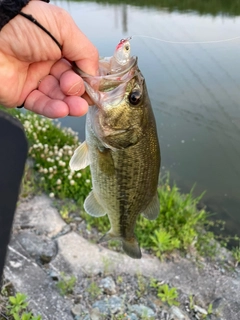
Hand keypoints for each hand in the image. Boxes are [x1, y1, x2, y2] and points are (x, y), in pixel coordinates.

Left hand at [0, 0, 97, 117]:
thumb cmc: (25, 24)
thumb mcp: (63, 28)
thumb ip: (85, 51)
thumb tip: (94, 76)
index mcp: (60, 46)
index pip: (80, 67)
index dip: (88, 78)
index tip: (94, 86)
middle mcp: (49, 63)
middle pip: (71, 84)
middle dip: (78, 91)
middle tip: (74, 89)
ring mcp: (36, 80)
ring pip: (59, 98)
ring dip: (70, 104)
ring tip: (77, 107)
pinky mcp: (23, 95)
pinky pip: (41, 106)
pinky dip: (54, 109)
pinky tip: (63, 109)